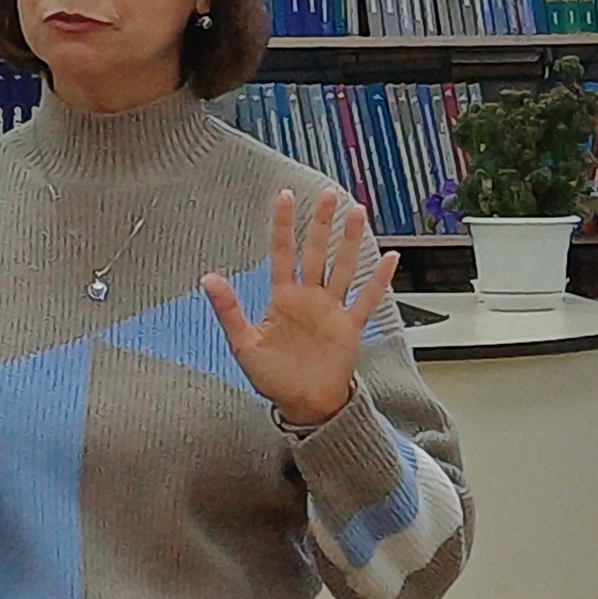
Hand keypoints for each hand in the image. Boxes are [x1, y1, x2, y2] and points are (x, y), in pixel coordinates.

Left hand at [205, 189, 399, 426]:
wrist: (304, 404)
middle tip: (328, 194)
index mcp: (283, 298)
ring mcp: (332, 310)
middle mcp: (310, 298)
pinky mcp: (350, 327)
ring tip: (357, 213)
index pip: (283, 252)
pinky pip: (367, 298)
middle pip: (317, 251)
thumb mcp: (243, 343)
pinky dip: (379, 279)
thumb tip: (208, 278)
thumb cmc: (273, 377)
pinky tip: (389, 258)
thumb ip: (228, 310)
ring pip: (343, 267)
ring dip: (350, 241)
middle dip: (321, 222)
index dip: (284, 225)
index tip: (285, 196)